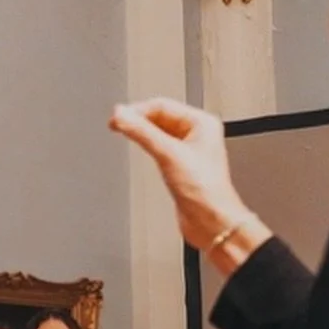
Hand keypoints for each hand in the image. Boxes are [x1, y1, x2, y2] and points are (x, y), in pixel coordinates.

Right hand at [109, 99, 255, 251]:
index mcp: (202, 123)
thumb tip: (121, 115)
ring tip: (125, 134)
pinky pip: (159, 149)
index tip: (117, 117)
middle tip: (117, 125)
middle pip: (159, 118)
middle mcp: (197, 134)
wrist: (211, 222)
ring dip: (141, 134)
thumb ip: (142, 132)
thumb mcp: (169, 155)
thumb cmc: (206, 191)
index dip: (137, 110)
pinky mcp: (180, 167)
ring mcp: (188, 151)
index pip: (162, 106)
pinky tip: (140, 150)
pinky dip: (147, 147)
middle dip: (138, 121)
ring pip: (158, 133)